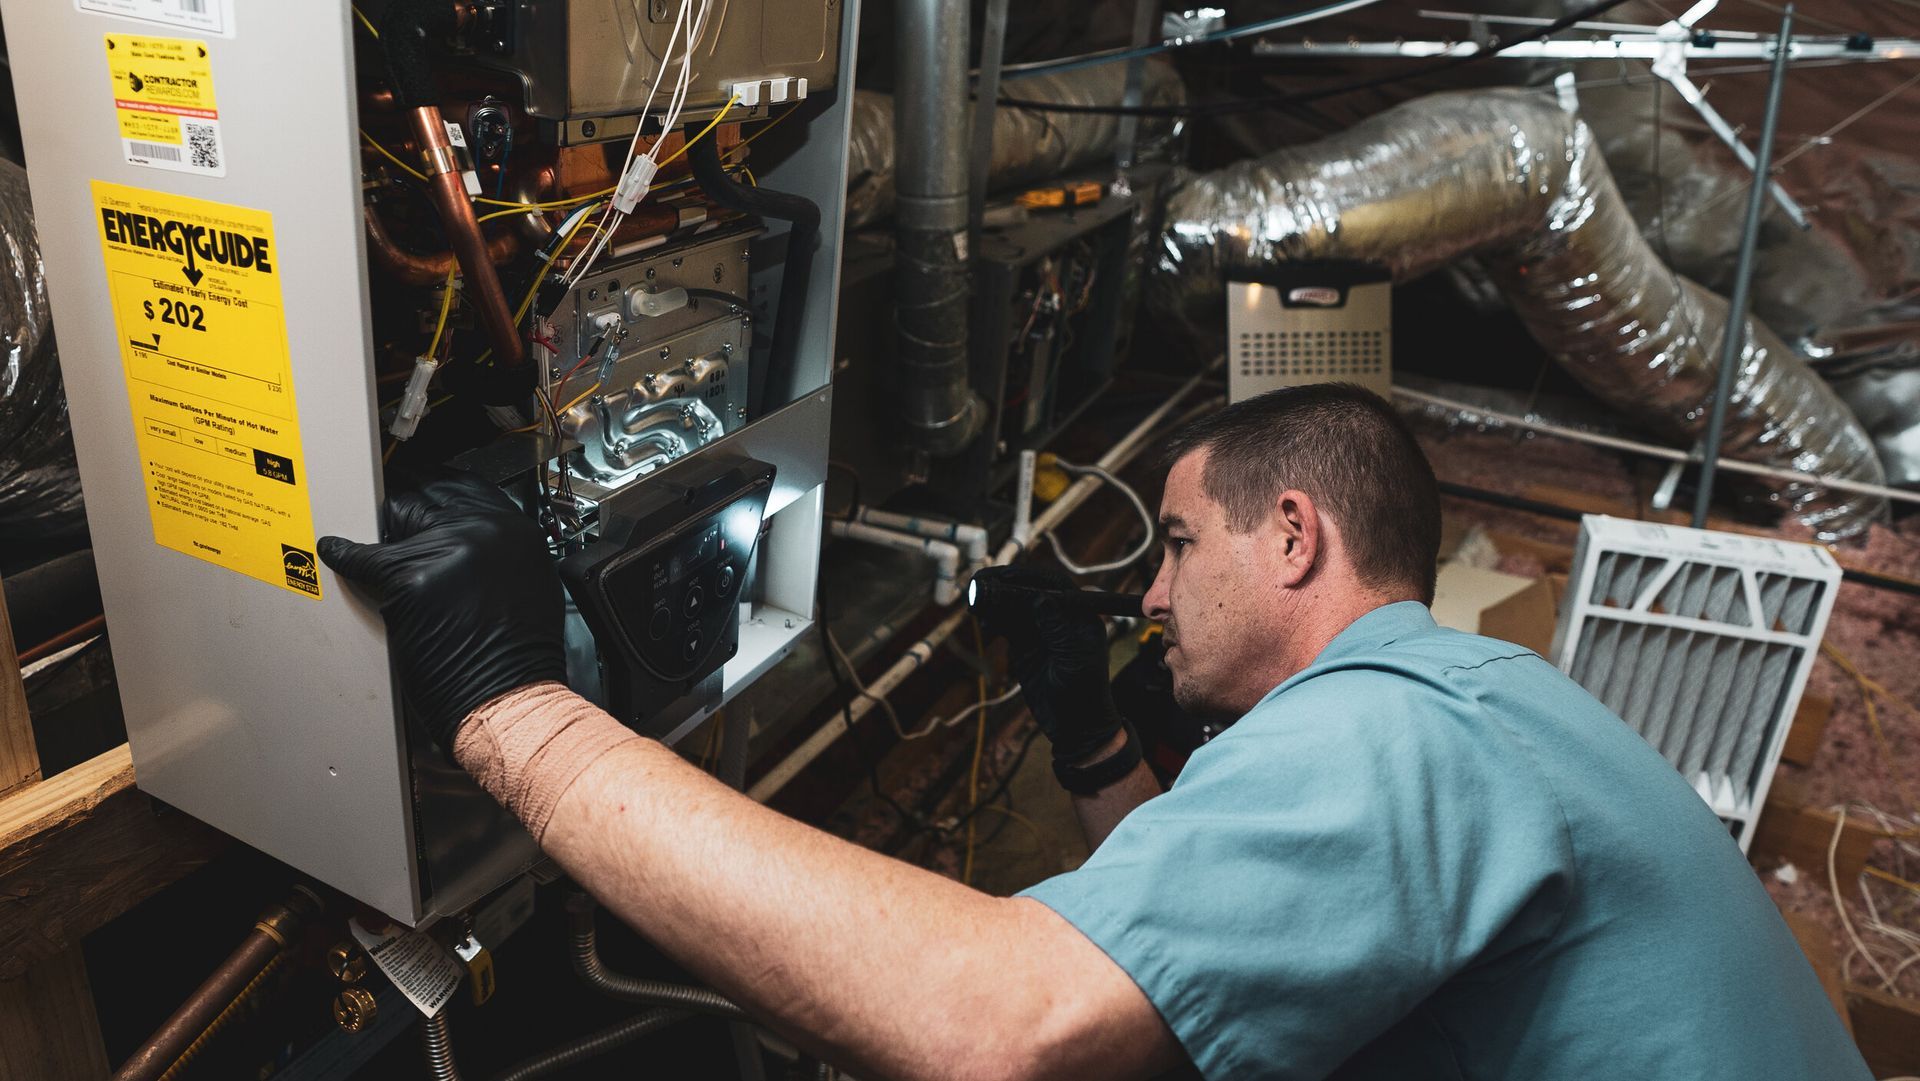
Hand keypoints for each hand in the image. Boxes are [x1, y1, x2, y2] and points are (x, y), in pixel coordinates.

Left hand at [318, 470, 567, 746]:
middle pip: (428, 495)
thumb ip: (499, 551)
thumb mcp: (528, 582)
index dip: (436, 484)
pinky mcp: (410, 579)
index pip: (466, 485)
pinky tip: (336, 551)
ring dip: (383, 533)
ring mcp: (446, 551)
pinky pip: (365, 558)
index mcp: (515, 531)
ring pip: (396, 522)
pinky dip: (346, 555)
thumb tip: (470, 540)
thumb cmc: (520, 654)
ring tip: (372, 536)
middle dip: (405, 503)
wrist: (510, 696)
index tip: (420, 484)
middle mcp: (483, 531)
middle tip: (389, 507)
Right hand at [970, 564, 1122, 764]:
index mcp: (1079, 615)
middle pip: (1029, 590)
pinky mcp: (1027, 644)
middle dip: (1004, 586)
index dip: (1028, 577)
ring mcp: (1041, 630)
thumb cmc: (1083, 694)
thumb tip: (1040, 598)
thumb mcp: (1072, 661)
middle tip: (979, 584)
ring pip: (1015, 606)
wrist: (1075, 726)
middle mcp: (1060, 617)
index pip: (1053, 585)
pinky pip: (1008, 624)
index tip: (1004, 578)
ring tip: (975, 603)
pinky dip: (994, 619)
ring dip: (995, 601)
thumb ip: (1058, 629)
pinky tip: (984, 622)